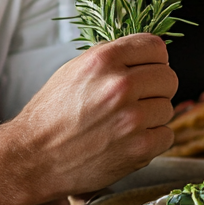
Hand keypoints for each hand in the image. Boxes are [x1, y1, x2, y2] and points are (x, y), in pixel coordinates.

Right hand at [11, 33, 176, 199]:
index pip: (156, 47)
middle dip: (156, 87)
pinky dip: (152, 139)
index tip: (149, 68)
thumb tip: (141, 53)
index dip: (154, 59)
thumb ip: (110, 57)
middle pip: (169, 77)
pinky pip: (167, 135)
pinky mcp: (139, 148)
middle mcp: (120, 85)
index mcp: (104, 60)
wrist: (34, 157)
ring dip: (152, 115)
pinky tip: (130, 140)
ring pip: (168, 107)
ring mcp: (132, 118)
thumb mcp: (73, 70)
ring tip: (126, 122)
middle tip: (138, 98)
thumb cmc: (51, 114)